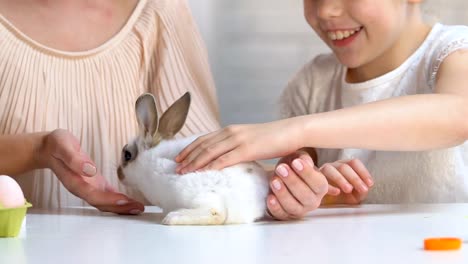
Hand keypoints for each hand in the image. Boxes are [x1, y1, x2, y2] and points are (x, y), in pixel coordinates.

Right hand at [39, 129, 143, 213]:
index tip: (124, 201)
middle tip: (139, 208)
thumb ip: (74, 158)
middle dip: (120, 208)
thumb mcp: (62, 145)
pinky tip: (130, 202)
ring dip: (122, 207)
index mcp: (75, 181)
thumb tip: (90, 170)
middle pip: (102, 203)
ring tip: (138, 208)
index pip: (94, 195)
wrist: (48, 148)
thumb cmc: (55, 145)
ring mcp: (89, 187)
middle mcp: (83, 188)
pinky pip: (107, 195)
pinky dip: (119, 200)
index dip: (109, 200)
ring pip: (105, 202)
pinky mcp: (94, 182)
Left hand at [176, 119, 302, 172]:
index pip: (205, 139)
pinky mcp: (247, 148)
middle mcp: (231, 132)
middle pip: (203, 145)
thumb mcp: (251, 139)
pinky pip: (225, 159)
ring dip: (194, 162)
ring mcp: (239, 139)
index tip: (179, 157)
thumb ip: (238, 145)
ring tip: (183, 172)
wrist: (292, 131)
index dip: (190, 148)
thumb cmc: (274, 138)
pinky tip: (202, 172)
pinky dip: (211, 166)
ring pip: (210, 152)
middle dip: (187, 157)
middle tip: (176, 167)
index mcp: (231, 129)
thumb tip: (229, 156)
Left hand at [266, 150, 327, 219]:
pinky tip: (270, 197)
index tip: (295, 162)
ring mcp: (300, 210)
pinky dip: (275, 207)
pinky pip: (281, 214)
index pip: (319, 184)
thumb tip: (306, 162)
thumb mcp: (298, 159)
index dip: (307, 173)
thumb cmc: (292, 167)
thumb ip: (303, 159)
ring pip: (293, 207)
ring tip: (274, 181)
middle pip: (306, 196)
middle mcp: (313, 201)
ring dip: (283, 194)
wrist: (280, 176)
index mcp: (320, 187)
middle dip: (292, 182)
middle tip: (281, 169)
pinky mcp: (286, 216)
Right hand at [320, 159, 373, 204]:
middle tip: (361, 189)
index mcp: (345, 166)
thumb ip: (362, 190)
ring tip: (348, 189)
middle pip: (344, 166)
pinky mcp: (314, 180)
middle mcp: (333, 166)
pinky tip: (336, 192)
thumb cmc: (341, 197)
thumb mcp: (355, 195)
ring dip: (341, 179)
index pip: (354, 162)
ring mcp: (322, 172)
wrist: (326, 206)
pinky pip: (319, 180)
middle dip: (355, 178)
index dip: (363, 172)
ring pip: (330, 169)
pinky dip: (329, 186)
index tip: (370, 183)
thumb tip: (365, 188)